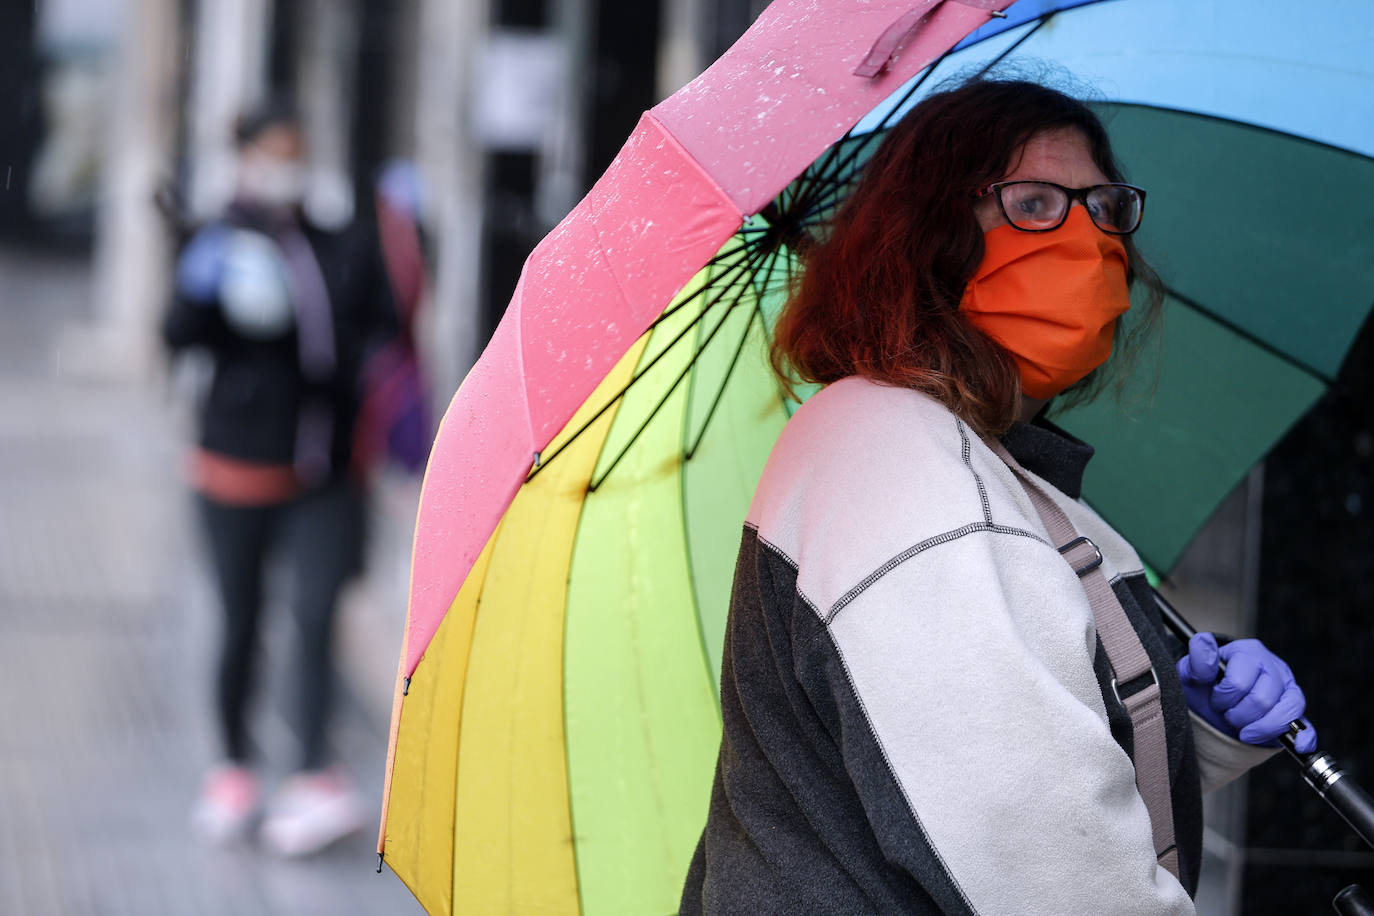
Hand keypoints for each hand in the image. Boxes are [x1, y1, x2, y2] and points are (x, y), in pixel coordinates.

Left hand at [1176, 632, 1315, 752]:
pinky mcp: (1295, 711)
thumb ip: (1198, 659)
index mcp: (1248, 652)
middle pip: (1263, 700)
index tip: (1215, 700)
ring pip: (1287, 711)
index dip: (1223, 698)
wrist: (1212, 702)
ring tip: (1244, 729)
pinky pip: (1306, 725)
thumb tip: (1202, 640)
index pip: (1239, 682)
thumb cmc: (1204, 685)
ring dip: (1261, 728)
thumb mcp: (1192, 672)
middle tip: (1228, 714)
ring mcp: (1288, 688)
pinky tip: (1297, 746)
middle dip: (1239, 715)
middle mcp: (1273, 667)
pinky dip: (1303, 737)